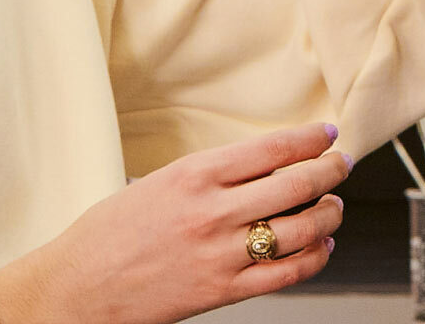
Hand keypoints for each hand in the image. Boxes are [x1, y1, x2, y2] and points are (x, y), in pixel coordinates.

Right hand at [0, 122, 349, 323]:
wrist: (82, 283)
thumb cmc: (111, 232)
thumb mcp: (157, 183)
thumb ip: (209, 177)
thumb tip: (263, 169)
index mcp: (193, 176)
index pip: (270, 150)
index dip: (309, 139)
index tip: (327, 133)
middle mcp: (213, 212)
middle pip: (295, 185)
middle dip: (330, 171)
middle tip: (342, 164)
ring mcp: (222, 254)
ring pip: (302, 230)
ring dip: (329, 214)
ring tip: (334, 206)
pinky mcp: (225, 291)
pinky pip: (288, 274)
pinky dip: (315, 257)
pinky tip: (320, 246)